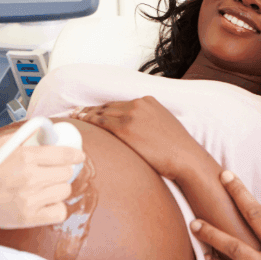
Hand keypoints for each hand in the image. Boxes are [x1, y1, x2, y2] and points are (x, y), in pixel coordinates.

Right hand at [0, 133, 85, 228]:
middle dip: (63, 171)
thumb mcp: (4, 145)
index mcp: (26, 157)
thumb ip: (27, 136)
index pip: (64, 155)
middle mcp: (30, 178)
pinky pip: (59, 212)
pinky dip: (57, 208)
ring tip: (48, 188)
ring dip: (59, 188)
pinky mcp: (28, 218)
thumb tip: (47, 129)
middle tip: (55, 173)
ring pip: (65, 191)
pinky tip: (48, 203)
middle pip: (67, 173)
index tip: (79, 156)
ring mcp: (30, 199)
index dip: (76, 155)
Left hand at [70, 97, 201, 180]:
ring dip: (86, 114)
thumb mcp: (164, 125)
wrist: (185, 157)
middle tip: (78, 112)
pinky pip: (100, 122)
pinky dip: (88, 121)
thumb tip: (138, 130)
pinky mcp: (125, 128)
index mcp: (149, 101)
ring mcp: (131, 115)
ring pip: (102, 112)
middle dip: (92, 109)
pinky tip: (80, 123)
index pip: (120, 103)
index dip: (104, 108)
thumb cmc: (176, 147)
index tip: (93, 110)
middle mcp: (139, 104)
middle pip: (109, 106)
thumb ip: (149, 121)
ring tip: (75, 117)